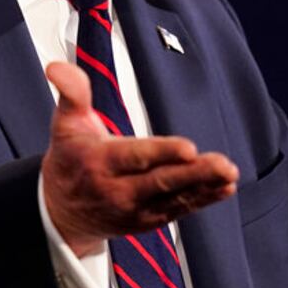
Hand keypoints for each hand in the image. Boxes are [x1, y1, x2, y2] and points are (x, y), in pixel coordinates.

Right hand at [42, 61, 238, 256]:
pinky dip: (203, 200)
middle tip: (223, 165)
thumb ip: (72, 93)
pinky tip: (224, 188)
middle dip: (194, 174)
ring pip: (174, 198)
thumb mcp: (65, 124)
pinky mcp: (148, 220)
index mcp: (99, 162)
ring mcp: (134, 209)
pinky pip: (178, 210)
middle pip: (161, 181)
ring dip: (205, 187)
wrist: (59, 213)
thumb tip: (57, 67)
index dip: (162, 153)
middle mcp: (117, 190)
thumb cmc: (71, 160)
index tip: (189, 148)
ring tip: (230, 176)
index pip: (134, 157)